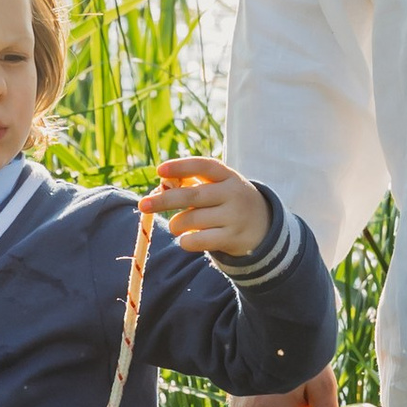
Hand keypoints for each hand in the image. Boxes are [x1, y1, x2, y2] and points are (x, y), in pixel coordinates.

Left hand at [150, 155, 269, 261]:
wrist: (263, 227)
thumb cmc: (228, 202)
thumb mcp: (219, 187)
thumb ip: (193, 184)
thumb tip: (160, 186)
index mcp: (227, 176)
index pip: (204, 166)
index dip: (181, 166)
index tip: (159, 170)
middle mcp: (233, 194)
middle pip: (193, 195)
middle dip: (164, 200)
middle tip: (143, 205)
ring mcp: (234, 216)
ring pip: (193, 219)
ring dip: (176, 224)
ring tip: (175, 226)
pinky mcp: (232, 238)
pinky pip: (201, 240)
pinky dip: (186, 241)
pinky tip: (184, 239)